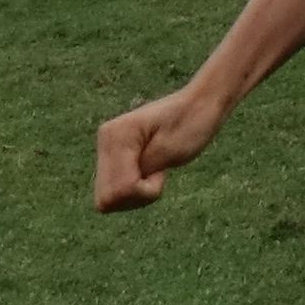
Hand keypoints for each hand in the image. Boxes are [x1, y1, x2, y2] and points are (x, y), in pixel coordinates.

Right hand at [94, 86, 226, 212]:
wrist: (200, 105)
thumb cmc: (192, 124)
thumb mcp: (169, 152)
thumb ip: (140, 172)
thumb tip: (113, 194)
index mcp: (116, 136)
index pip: (118, 189)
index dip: (144, 190)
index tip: (162, 171)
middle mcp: (104, 142)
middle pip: (107, 198)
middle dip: (137, 196)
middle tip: (159, 174)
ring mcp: (106, 151)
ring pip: (108, 199)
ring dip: (136, 194)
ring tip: (157, 171)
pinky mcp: (113, 159)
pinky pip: (114, 192)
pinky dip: (135, 190)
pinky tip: (151, 173)